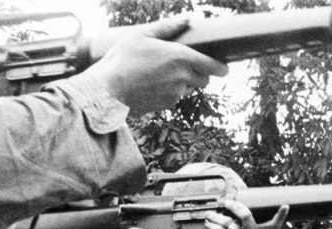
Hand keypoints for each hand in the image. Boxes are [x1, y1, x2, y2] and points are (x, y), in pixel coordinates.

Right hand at [83, 19, 228, 115]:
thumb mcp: (142, 35)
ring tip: (163, 73)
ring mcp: (175, 94)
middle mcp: (182, 78)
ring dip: (184, 82)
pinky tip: (154, 84)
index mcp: (180, 57)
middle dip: (200, 73)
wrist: (108, 91)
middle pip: (203, 79)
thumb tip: (186, 18)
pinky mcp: (166, 106)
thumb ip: (167, 27)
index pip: (212, 66)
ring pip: (189, 89)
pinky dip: (171, 91)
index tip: (224, 68)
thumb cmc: (122, 59)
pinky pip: (176, 98)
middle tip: (187, 66)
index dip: (221, 68)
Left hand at [208, 200, 288, 228]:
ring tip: (210, 215)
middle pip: (246, 215)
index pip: (273, 225)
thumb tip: (233, 203)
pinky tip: (209, 224)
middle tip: (226, 203)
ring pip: (229, 223)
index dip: (281, 216)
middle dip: (234, 206)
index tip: (286, 207)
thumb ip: (244, 223)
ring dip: (217, 216)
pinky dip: (212, 226)